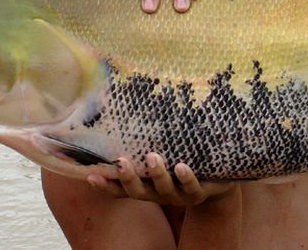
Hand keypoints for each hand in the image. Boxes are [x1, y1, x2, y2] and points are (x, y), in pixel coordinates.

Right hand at [84, 152, 234, 205]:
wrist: (217, 184)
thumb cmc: (181, 162)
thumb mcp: (163, 154)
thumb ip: (144, 143)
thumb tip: (122, 111)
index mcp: (146, 186)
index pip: (121, 189)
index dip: (106, 185)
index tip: (91, 176)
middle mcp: (159, 193)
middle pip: (139, 192)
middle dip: (129, 178)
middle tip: (122, 162)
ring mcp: (179, 195)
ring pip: (165, 189)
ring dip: (158, 174)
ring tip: (153, 157)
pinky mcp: (200, 192)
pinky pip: (192, 186)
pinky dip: (186, 177)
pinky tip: (181, 166)